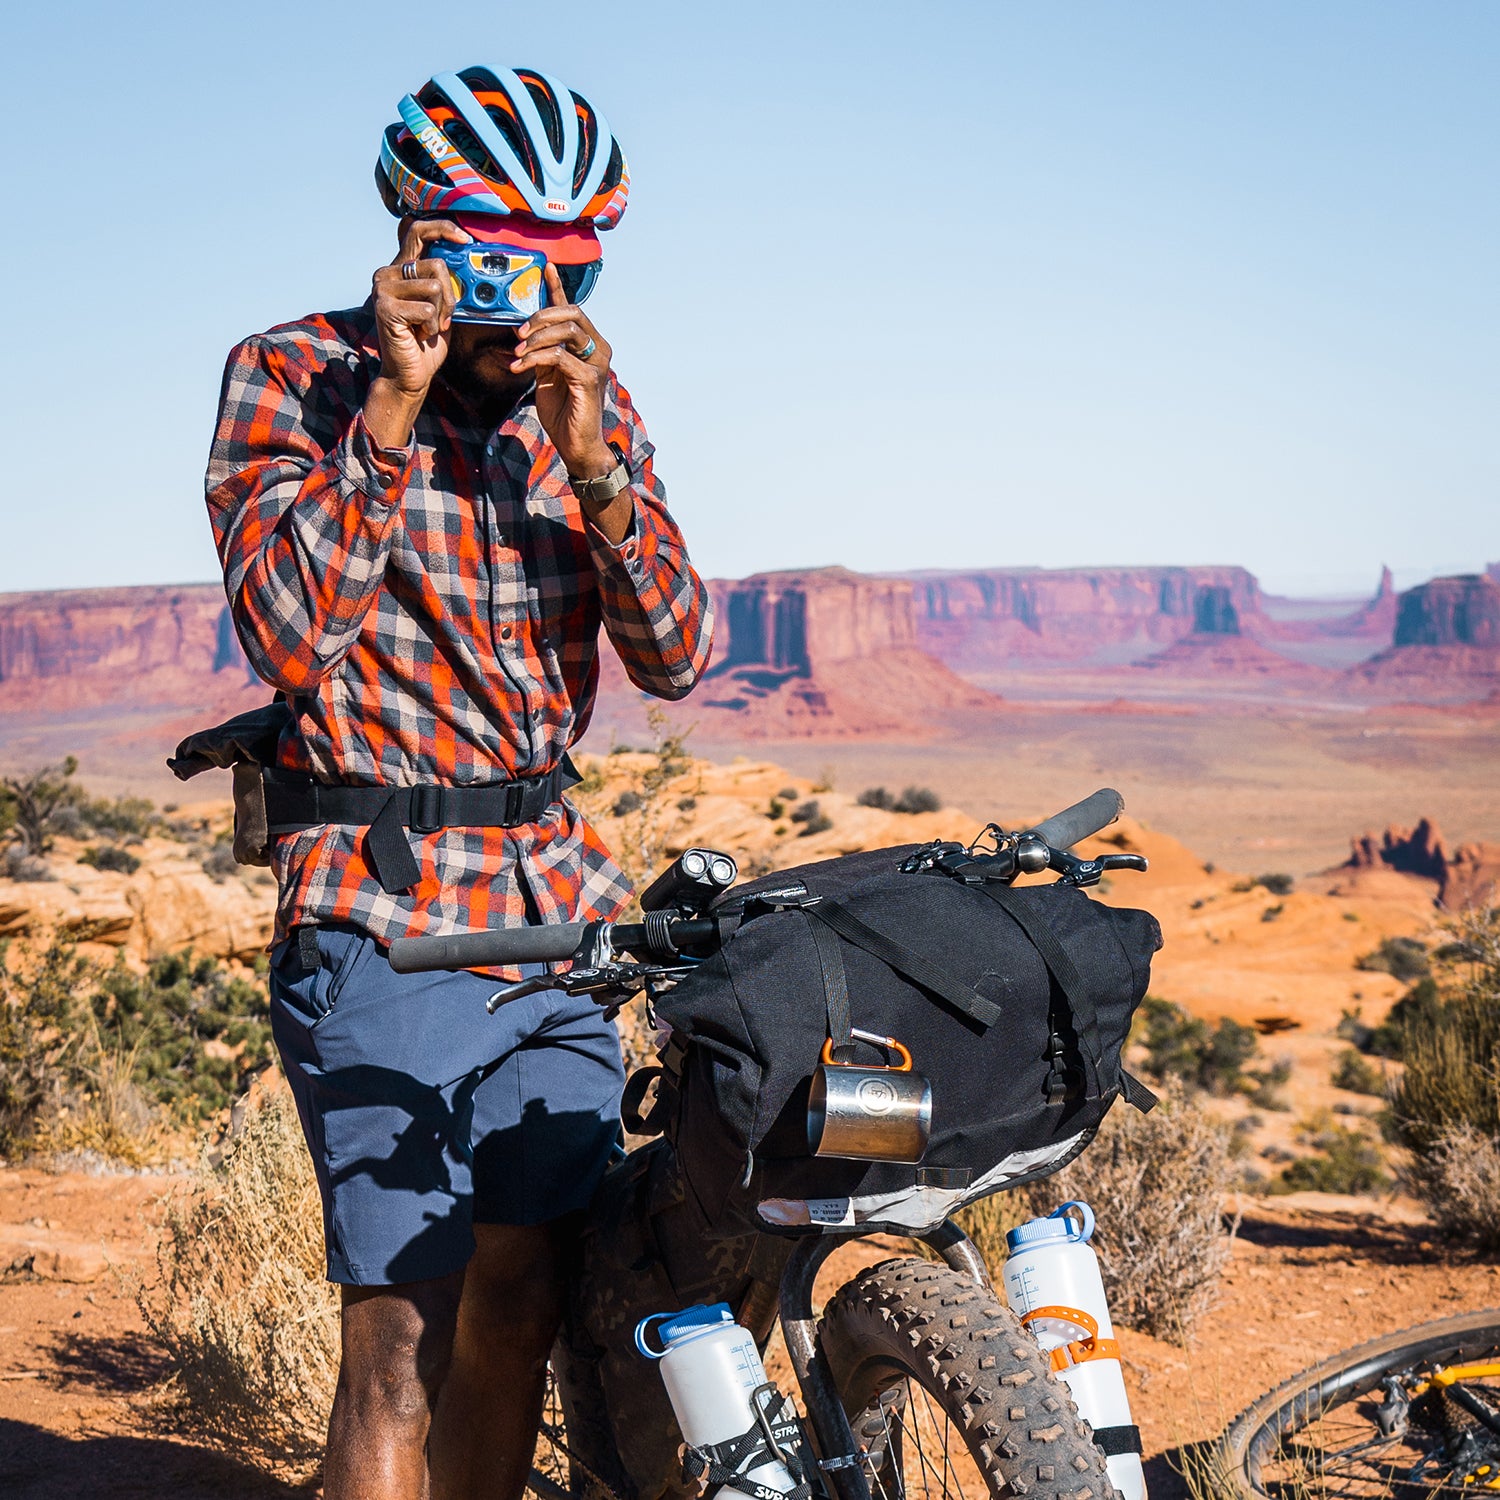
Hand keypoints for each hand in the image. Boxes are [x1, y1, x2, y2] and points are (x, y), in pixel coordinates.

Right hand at [365, 219, 469, 448]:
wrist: (410, 374)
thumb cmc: (427, 341)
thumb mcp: (443, 307)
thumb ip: (448, 283)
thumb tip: (469, 259)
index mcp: (401, 268)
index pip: (418, 231)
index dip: (443, 229)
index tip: (465, 239)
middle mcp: (387, 273)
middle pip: (437, 265)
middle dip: (451, 296)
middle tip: (442, 318)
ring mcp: (382, 289)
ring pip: (435, 288)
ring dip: (440, 315)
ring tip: (426, 328)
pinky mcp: (384, 307)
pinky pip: (426, 309)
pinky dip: (432, 326)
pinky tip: (419, 335)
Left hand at [511, 264, 614, 478]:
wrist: (576, 445)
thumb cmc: (564, 413)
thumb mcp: (546, 376)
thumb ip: (541, 352)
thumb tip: (523, 332)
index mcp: (587, 346)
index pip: (572, 310)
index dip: (558, 288)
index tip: (546, 268)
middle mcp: (598, 349)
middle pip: (571, 313)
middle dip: (541, 316)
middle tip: (519, 333)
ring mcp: (596, 363)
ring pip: (565, 331)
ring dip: (536, 339)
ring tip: (518, 353)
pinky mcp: (590, 378)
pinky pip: (559, 356)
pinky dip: (535, 358)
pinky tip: (520, 367)